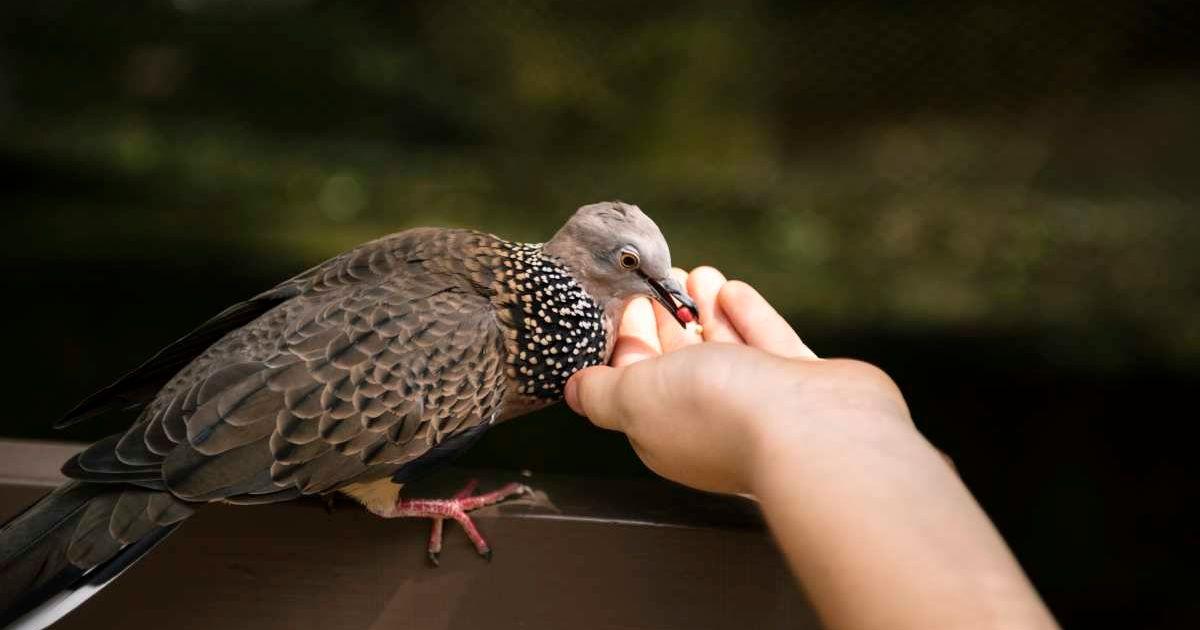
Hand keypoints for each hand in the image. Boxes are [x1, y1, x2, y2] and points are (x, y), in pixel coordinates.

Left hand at [565, 267, 910, 494]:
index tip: (627, 303)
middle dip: (667, 320)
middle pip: (681, 365)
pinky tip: (732, 290)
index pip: (636, 381)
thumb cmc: (719, 413)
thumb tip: (574, 392)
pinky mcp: (802, 385)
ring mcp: (761, 404)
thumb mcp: (635, 397)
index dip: (628, 339)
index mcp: (665, 430)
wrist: (813, 428)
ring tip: (695, 272)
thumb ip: (602, 392)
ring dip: (705, 309)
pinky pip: (768, 344)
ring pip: (726, 350)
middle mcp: (712, 420)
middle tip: (658, 282)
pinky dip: (746, 316)